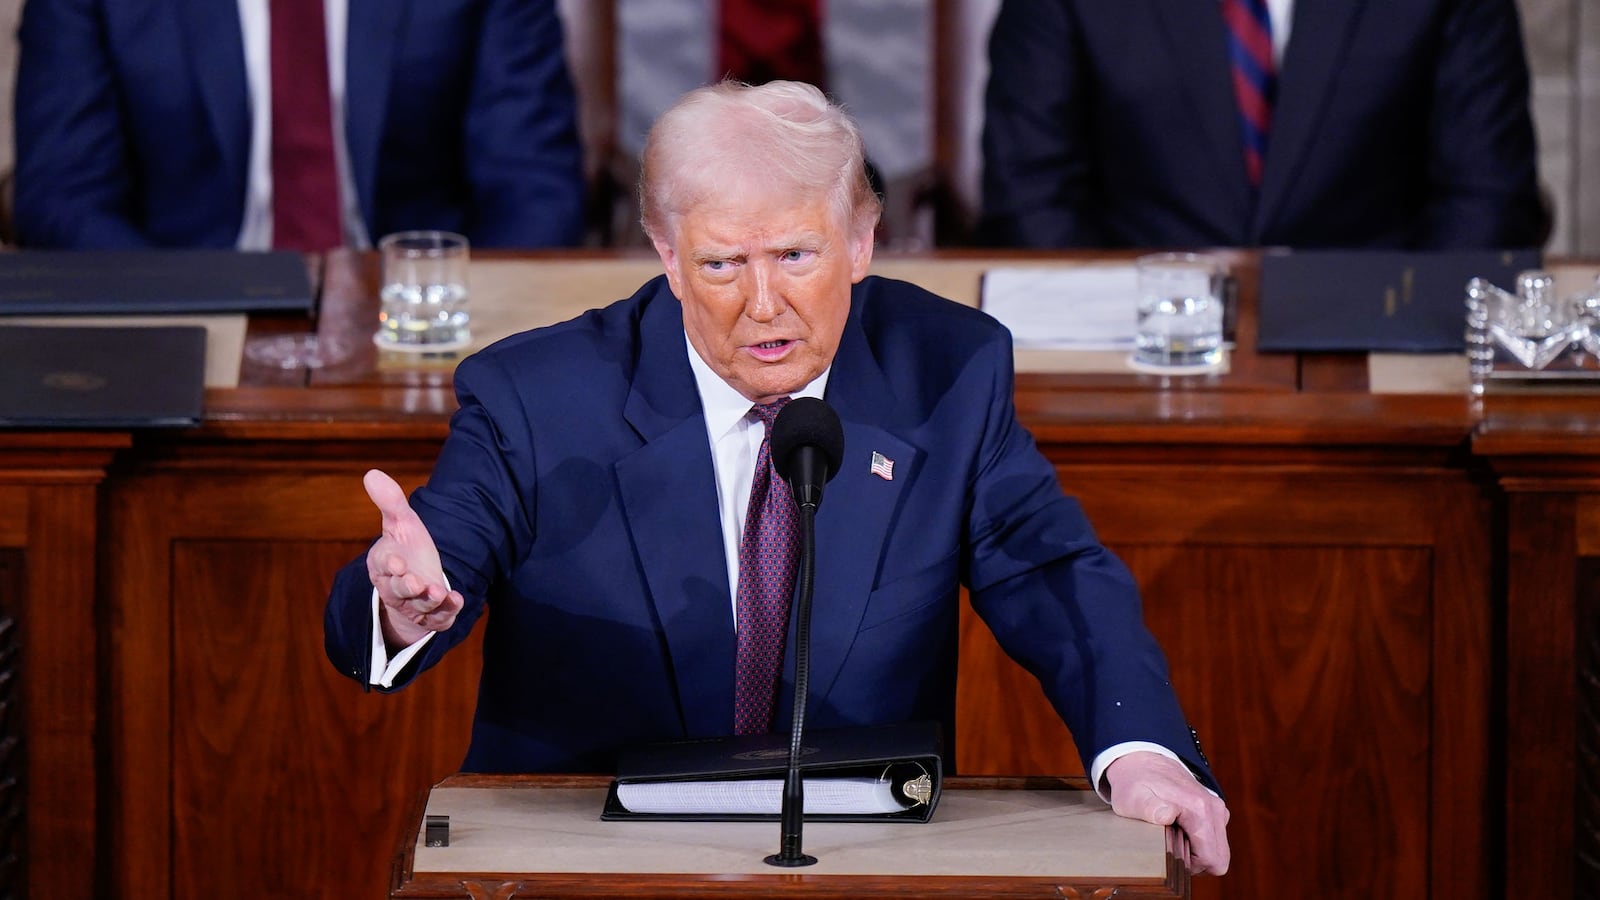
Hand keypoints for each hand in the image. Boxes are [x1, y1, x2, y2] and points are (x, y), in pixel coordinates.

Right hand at [363, 469, 463, 646]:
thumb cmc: (406, 549)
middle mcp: (396, 588)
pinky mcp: (433, 616)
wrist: (419, 582)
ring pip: (419, 607)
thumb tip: (372, 473)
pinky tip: (457, 599)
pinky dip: (448, 611)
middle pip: (398, 590)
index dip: (389, 565)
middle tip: (415, 582)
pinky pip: (439, 618)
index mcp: (384, 564)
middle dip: (407, 587)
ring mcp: (414, 605)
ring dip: (428, 601)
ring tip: (438, 592)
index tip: (397, 562)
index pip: (382, 565)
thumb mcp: (401, 523)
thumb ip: (391, 502)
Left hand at [1104, 751, 1229, 875]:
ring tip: (1172, 836)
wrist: (1141, 760)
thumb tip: (1168, 814)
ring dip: (1197, 852)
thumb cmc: (1134, 782)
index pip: (1211, 859)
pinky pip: (1214, 839)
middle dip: (1196, 862)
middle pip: (1219, 858)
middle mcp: (1214, 808)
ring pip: (1218, 850)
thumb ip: (1148, 808)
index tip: (1169, 853)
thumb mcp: (1131, 798)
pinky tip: (1178, 829)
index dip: (1190, 866)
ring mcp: (1217, 808)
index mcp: (1200, 809)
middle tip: (1170, 846)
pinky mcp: (1214, 810)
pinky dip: (1198, 842)